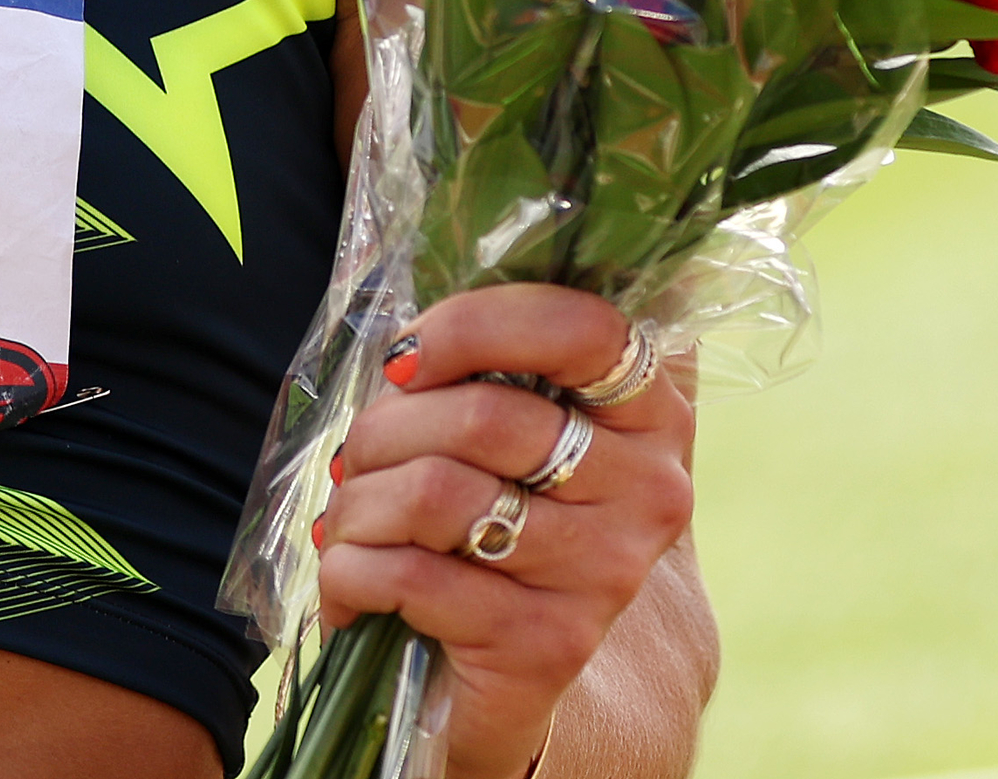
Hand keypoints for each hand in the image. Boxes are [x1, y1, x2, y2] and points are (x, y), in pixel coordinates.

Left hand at [316, 288, 695, 778]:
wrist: (512, 677)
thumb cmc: (492, 519)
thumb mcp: (504, 430)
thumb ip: (488, 361)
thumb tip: (404, 321)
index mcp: (652, 411)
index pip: (582, 327)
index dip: (474, 325)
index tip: (405, 356)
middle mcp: (652, 489)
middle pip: (485, 416)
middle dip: (384, 429)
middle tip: (353, 458)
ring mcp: (609, 572)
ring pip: (441, 494)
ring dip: (359, 502)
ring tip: (345, 516)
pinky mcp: (551, 644)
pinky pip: (415, 578)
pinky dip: (351, 571)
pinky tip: (345, 578)